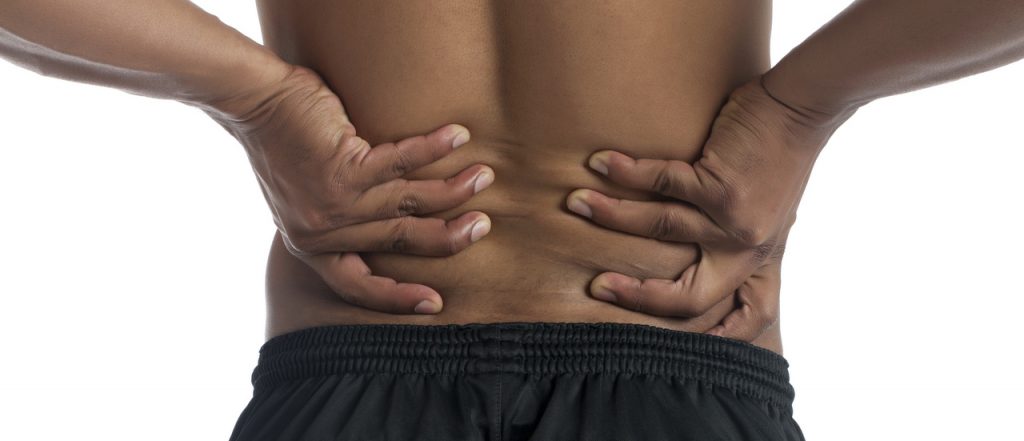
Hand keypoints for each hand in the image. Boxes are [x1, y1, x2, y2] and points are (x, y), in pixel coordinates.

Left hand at [203, 65, 493, 314]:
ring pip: (407, 204)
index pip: (356, 285)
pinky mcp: (343, 169)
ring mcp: (333, 203)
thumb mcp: (304, 197)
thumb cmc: (283, 143)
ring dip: (452, 190)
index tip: (434, 303)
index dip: (396, 297)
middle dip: (447, 238)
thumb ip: (340, 216)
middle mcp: (323, 232)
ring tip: (483, 176)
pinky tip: (457, 137)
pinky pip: (401, 162)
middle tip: (481, 227)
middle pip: (398, 241)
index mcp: (312, 246)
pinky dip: (433, 149)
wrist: (254, 102)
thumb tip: (390, 219)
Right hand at [565, 75, 851, 340]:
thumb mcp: (767, 213)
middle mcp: (749, 250)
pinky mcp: (723, 187)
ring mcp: (737, 222)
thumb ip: (734, 239)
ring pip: (661, 228)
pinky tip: (600, 163)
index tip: (664, 340)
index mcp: (761, 260)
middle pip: (689, 296)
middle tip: (597, 286)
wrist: (801, 109)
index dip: (714, 337)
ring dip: (612, 214)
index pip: (747, 317)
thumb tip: (687, 251)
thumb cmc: (775, 157)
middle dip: (637, 296)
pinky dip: (627, 172)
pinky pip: (663, 184)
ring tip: (577, 202)